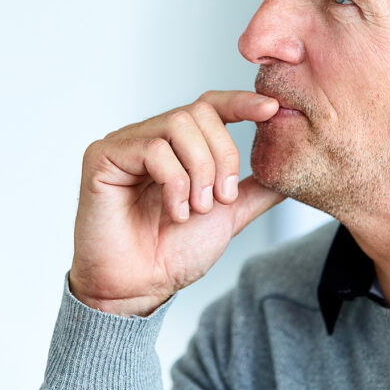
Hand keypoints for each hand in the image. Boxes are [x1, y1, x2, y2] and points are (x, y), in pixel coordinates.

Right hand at [69, 90, 283, 315]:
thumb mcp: (228, 215)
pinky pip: (151, 148)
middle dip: (222, 156)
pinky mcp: (102, 156)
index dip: (241, 102)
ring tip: (196, 209)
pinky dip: (174, 182)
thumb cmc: (173, 253)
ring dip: (199, 170)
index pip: (210, 106)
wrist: (140, 287)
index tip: (272, 110)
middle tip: (221, 198)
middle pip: (199, 112)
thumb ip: (254, 190)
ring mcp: (124, 144)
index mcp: (178, 146)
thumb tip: (287, 173)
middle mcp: (150, 137)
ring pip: (178, 124)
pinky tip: (175, 211)